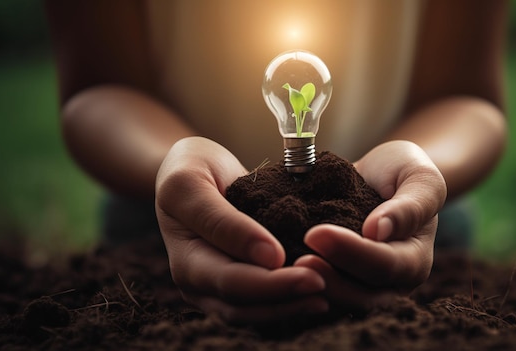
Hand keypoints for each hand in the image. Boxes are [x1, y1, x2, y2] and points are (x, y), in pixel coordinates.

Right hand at [155, 137, 326, 322]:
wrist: (188, 171)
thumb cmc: (190, 170)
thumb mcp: (192, 184)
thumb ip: (224, 221)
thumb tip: (269, 258)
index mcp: (186, 260)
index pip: (231, 281)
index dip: (271, 282)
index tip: (311, 273)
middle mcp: (198, 284)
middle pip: (245, 306)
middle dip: (287, 299)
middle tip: (327, 286)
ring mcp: (214, 290)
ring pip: (255, 313)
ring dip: (291, 307)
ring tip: (328, 296)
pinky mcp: (233, 287)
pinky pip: (261, 304)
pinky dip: (288, 301)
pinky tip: (318, 291)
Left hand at [294, 140, 445, 310]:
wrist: (379, 177)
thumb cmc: (402, 173)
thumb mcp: (419, 178)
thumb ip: (410, 205)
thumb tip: (378, 232)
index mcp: (414, 260)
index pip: (385, 265)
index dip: (352, 253)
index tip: (317, 233)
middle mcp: (390, 285)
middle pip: (362, 296)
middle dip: (329, 278)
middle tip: (298, 259)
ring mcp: (362, 290)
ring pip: (337, 304)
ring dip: (311, 289)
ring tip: (283, 271)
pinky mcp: (335, 286)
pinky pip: (317, 296)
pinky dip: (298, 288)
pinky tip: (276, 273)